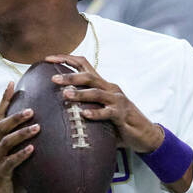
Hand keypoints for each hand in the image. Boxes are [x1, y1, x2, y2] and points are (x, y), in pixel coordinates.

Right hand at [0, 81, 37, 192]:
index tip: (12, 83)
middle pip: (1, 125)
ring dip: (21, 132)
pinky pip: (10, 162)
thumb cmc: (9, 184)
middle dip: (16, 115)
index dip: (4, 100)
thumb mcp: (19, 164)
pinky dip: (21, 154)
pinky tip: (32, 149)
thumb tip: (53, 140)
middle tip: (32, 108)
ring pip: (5, 141)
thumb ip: (30, 151)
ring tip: (37, 126)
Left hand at [47, 54, 164, 152]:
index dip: (66, 58)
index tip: (48, 59)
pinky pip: (107, 112)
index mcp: (102, 84)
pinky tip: (84, 114)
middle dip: (70, 76)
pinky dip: (95, 113)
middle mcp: (109, 88)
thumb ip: (83, 103)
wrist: (143, 134)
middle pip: (88, 76)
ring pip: (96, 93)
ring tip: (65, 95)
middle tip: (53, 79)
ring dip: (80, 93)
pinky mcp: (121, 114)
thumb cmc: (117, 122)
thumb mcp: (99, 108)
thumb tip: (57, 104)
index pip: (83, 64)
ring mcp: (116, 100)